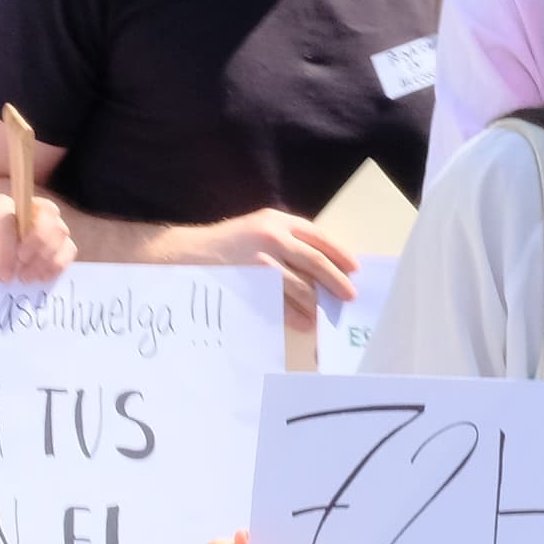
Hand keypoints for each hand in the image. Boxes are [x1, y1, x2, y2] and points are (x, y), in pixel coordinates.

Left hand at [0, 189, 75, 281]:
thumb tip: (18, 266)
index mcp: (1, 207)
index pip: (10, 218)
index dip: (8, 248)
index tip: (3, 275)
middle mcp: (28, 209)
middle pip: (45, 215)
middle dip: (35, 246)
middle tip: (22, 274)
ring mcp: (48, 224)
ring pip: (60, 231)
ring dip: (45, 259)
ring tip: (27, 279)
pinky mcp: (60, 242)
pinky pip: (69, 249)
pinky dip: (57, 265)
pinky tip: (42, 278)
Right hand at [186, 209, 357, 303]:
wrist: (189, 254)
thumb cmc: (228, 243)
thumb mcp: (258, 228)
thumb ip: (287, 239)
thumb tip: (321, 265)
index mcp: (278, 221)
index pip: (319, 236)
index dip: (340, 253)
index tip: (354, 268)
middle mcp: (272, 238)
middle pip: (316, 261)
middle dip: (336, 280)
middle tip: (349, 295)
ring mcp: (261, 262)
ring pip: (301, 286)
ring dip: (317, 303)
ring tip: (326, 313)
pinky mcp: (252, 285)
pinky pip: (282, 304)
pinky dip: (296, 315)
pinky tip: (305, 322)